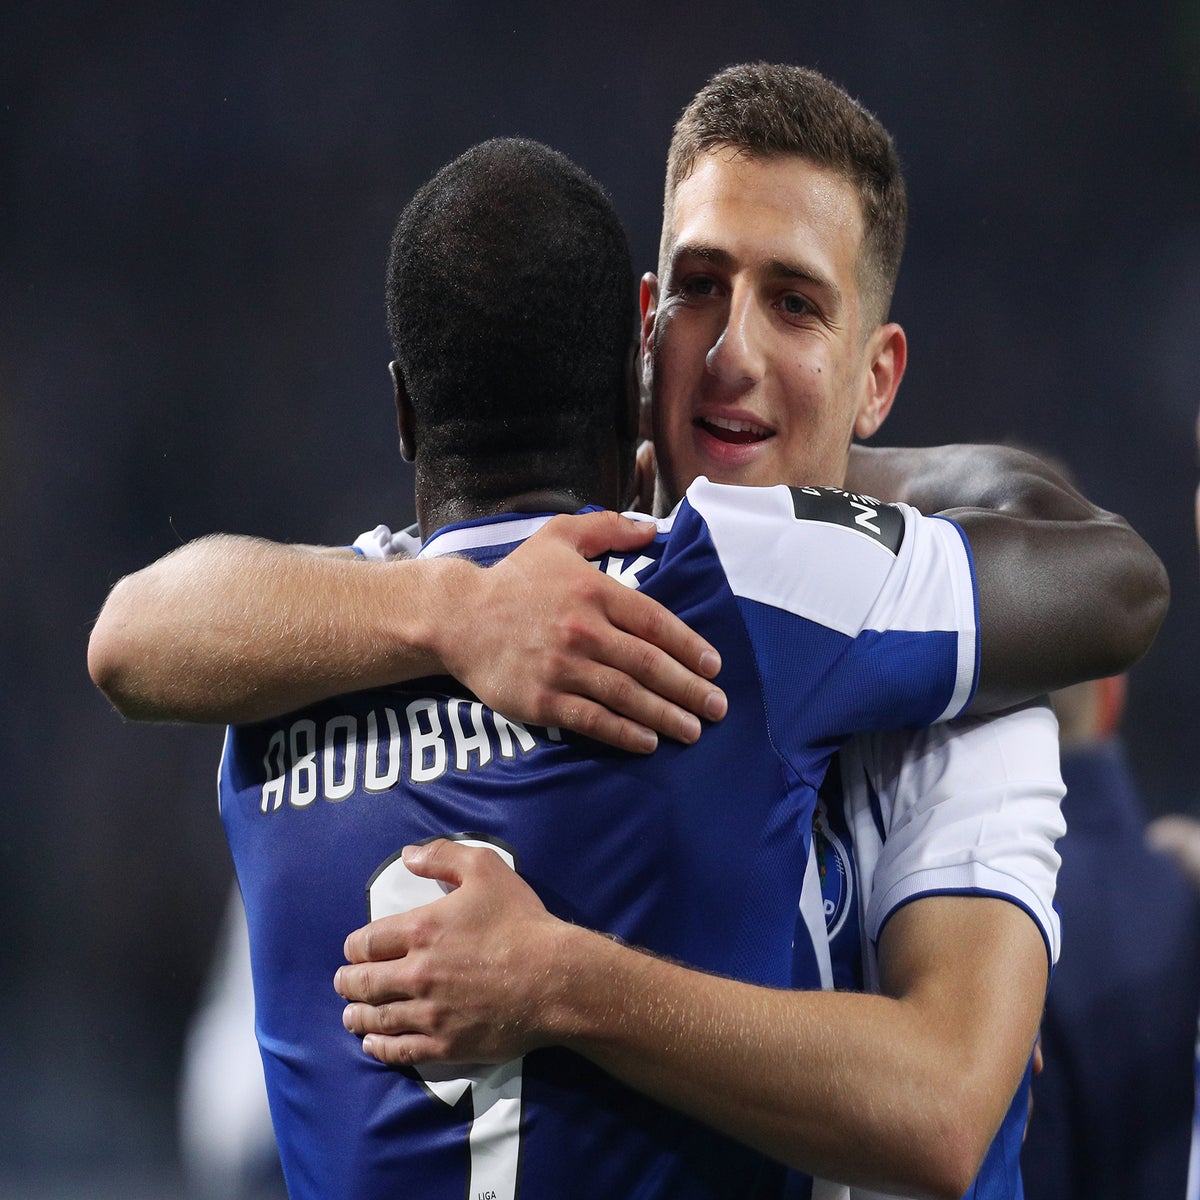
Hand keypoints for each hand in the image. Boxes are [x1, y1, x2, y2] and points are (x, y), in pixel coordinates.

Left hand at [336, 839, 571, 1066]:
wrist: (555, 979)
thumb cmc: (521, 922)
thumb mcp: (485, 869)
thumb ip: (443, 857)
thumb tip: (407, 856)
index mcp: (421, 930)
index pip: (367, 942)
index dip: (355, 947)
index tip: (355, 951)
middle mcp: (416, 974)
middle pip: (363, 982)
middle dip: (347, 982)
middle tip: (343, 982)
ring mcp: (429, 1014)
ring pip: (376, 1018)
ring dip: (356, 1015)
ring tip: (350, 1014)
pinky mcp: (445, 1045)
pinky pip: (400, 1050)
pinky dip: (379, 1047)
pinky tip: (372, 1043)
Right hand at [433, 510, 726, 753]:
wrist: (457, 617)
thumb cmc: (514, 579)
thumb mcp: (558, 537)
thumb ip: (606, 528)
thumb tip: (651, 528)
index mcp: (593, 591)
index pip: (655, 622)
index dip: (689, 647)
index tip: (713, 667)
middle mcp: (583, 630)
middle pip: (649, 664)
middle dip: (689, 689)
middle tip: (717, 707)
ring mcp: (563, 667)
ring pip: (627, 696)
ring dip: (666, 716)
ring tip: (694, 730)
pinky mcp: (542, 700)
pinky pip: (593, 720)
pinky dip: (624, 733)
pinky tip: (648, 742)